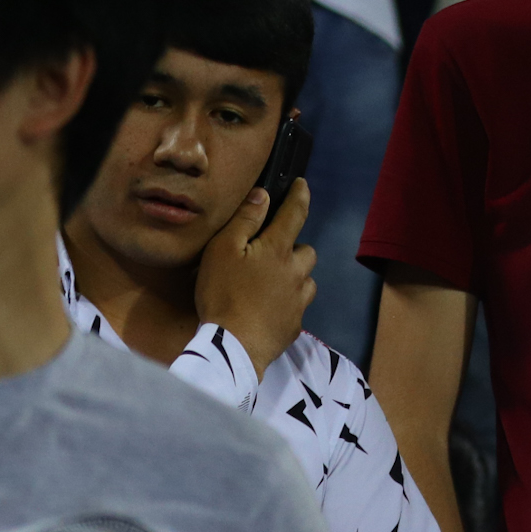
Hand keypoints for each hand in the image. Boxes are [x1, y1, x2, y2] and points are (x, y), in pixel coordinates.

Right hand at [194, 179, 316, 380]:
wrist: (234, 347)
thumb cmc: (224, 294)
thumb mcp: (223, 250)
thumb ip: (245, 220)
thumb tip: (263, 194)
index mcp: (278, 249)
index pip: (295, 213)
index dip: (300, 195)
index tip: (302, 184)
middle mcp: (296, 271)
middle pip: (307, 250)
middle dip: (294, 248)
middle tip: (272, 253)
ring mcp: (299, 300)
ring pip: (306, 279)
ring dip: (295, 276)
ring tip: (271, 283)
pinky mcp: (295, 325)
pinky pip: (298, 305)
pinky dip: (289, 302)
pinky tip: (270, 309)